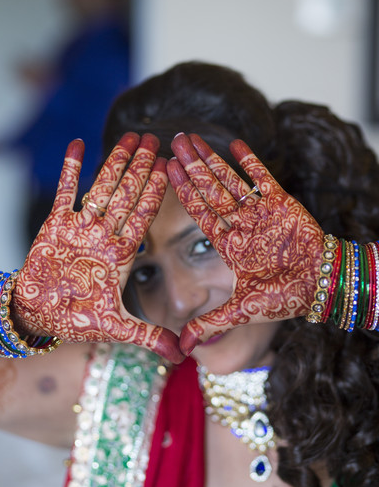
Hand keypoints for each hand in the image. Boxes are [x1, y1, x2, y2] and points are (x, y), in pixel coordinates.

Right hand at [11, 133, 182, 362]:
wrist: (39, 315)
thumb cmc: (77, 318)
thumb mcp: (117, 328)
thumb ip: (150, 336)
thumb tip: (183, 355)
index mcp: (120, 253)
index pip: (143, 215)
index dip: (156, 190)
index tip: (169, 167)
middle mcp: (104, 235)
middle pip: (127, 194)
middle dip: (140, 167)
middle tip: (155, 139)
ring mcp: (80, 227)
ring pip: (101, 187)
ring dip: (114, 161)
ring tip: (130, 135)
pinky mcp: (54, 224)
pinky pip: (62, 191)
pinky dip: (69, 169)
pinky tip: (79, 143)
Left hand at [168, 133, 323, 354]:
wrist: (321, 285)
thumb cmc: (283, 298)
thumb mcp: (242, 310)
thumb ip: (210, 324)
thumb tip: (182, 349)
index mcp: (228, 243)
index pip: (199, 211)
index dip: (182, 190)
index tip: (165, 168)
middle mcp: (240, 224)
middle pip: (209, 189)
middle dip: (191, 165)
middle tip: (174, 140)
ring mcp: (259, 212)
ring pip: (230, 179)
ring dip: (212, 158)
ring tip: (193, 137)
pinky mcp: (282, 203)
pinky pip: (263, 178)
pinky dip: (250, 161)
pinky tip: (235, 142)